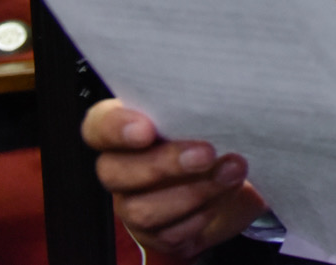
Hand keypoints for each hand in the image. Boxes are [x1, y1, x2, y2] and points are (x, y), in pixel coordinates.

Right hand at [82, 98, 266, 259]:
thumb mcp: (213, 114)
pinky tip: (223, 198)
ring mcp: (133, 204)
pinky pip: (167, 233)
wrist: (236, 178)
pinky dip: (200, 215)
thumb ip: (201, 108)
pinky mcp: (155, 233)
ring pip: (142, 209)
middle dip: (165, 164)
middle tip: (207, 154)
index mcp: (126, 128)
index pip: (99, 126)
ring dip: (193, 192)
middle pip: (115, 171)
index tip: (146, 130)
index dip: (115, 128)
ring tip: (231, 173)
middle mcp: (120, 167)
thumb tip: (220, 101)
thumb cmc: (219, 135)